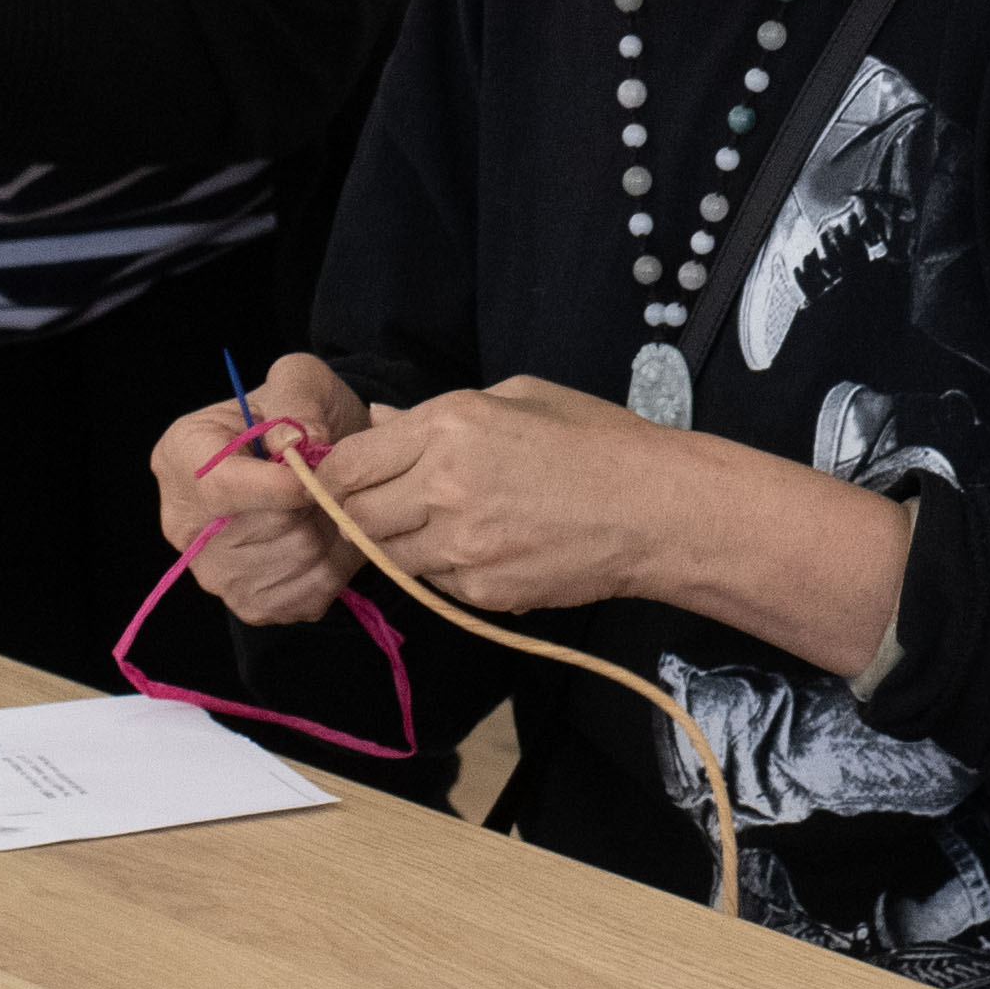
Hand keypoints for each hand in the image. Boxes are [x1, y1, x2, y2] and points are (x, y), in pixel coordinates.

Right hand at [151, 355, 376, 627]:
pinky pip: (303, 596)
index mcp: (181, 455)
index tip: (316, 476)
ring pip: (291, 565)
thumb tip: (296, 445)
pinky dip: (332, 569)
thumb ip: (298, 400)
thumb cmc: (299, 414)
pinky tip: (328, 537)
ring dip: (328, 536)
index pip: (219, 486)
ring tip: (329, 505)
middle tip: (331, 483)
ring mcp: (213, 571)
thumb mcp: (300, 381)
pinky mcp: (248, 604)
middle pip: (262, 531)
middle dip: (311, 508)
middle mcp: (184, 522)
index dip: (276, 486)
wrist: (313, 457)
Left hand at [305, 377, 714, 623]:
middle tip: (380, 510)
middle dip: (356, 514)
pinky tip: (482, 548)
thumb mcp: (518, 398)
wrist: (656, 509)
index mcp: (451, 425)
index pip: (350, 463)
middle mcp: (445, 485)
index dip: (333, 476)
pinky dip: (441, 570)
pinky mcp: (481, 590)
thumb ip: (436, 414)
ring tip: (439, 526)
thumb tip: (378, 425)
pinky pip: (433, 583)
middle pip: (355, 516)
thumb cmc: (595, 440)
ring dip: (398, 544)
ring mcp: (462, 545)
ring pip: (387, 556)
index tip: (338, 482)